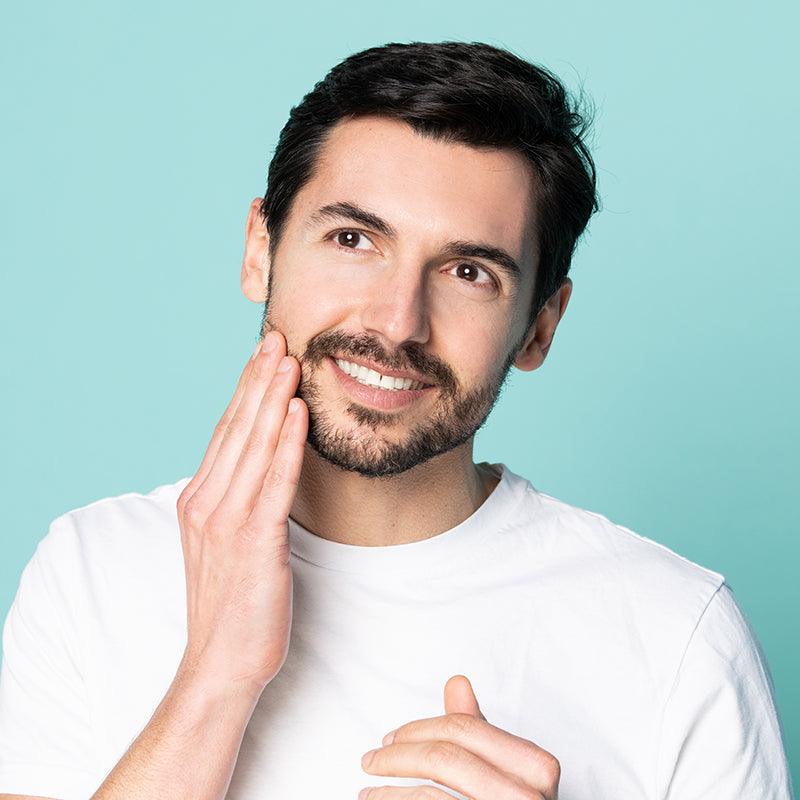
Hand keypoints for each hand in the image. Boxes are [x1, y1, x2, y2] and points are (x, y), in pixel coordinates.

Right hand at [175, 330, 307, 698]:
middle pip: (237, 429)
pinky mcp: (254, 542)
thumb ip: (237, 498)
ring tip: (289, 362)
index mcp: (200, 498)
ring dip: (273, 400)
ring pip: (254, 447)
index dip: (246, 390)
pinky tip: (298, 414)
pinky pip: (274, 483)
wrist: (221, 661)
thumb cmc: (232, 601)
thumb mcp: (226, 540)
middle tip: (277, 340)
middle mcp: (207, 502)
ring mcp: (227, 521)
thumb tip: (261, 463)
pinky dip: (287, 445)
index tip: (264, 356)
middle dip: (259, 381)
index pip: (226, 432)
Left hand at [359, 675, 559, 799]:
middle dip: (399, 753)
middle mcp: (526, 796)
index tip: (394, 737)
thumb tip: (457, 684)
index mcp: (536, 767)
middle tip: (373, 758)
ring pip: (433, 790)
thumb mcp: (503, 769)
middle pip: (446, 756)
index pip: (466, 729)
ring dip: (390, 787)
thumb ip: (479, 730)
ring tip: (370, 791)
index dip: (421, 728)